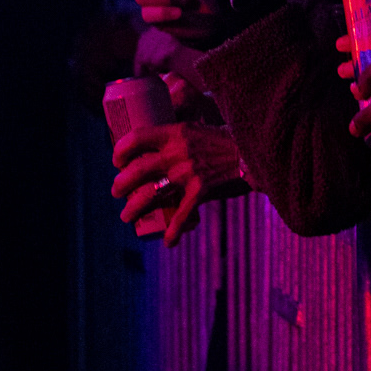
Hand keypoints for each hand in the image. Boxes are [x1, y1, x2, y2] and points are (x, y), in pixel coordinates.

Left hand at [111, 120, 245, 246]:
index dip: (120, 150)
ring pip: (151, 193)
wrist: (253, 152)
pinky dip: (173, 231)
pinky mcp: (201, 190)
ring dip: (134, 207)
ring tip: (126, 215)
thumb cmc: (224, 140)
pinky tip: (168, 242)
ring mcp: (189, 172)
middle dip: (121, 183)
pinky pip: (181, 214)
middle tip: (116, 190)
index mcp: (175, 132)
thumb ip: (178, 136)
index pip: (137, 137)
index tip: (117, 159)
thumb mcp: (197, 128)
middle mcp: (178, 151)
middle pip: (138, 169)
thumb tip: (155, 143)